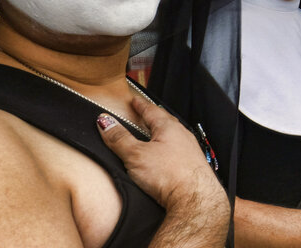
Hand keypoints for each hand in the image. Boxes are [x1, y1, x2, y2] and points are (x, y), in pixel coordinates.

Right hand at [98, 98, 227, 243]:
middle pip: (166, 121)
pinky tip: (166, 158)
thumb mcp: (136, 155)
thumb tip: (105, 122)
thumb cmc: (170, 175)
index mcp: (169, 128)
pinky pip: (179, 151)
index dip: (141, 105)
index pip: (152, 110)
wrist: (195, 199)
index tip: (135, 100)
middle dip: (153, 117)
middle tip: (144, 114)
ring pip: (174, 136)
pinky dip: (169, 149)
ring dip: (162, 134)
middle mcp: (183, 136)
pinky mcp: (193, 167)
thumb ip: (119, 139)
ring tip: (153, 135)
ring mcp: (191, 151)